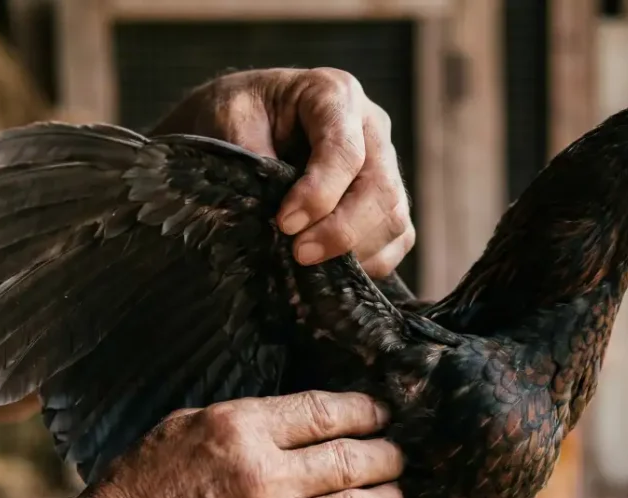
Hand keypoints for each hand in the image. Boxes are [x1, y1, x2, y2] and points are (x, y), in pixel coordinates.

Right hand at [71, 391, 402, 497]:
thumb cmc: (134, 493)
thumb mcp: (180, 429)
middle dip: (388, 456)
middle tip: (396, 458)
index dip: (366, 412)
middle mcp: (265, 476)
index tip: (381, 416)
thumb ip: (240, 421)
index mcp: (239, 429)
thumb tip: (297, 416)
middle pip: (355, 458)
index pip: (326, 412)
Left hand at [152, 67, 413, 278]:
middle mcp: (371, 128)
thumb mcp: (228, 118)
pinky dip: (372, 263)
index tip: (284, 223)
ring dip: (357, 252)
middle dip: (342, 231)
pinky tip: (333, 272)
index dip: (320, 194)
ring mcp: (385, 166)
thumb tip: (276, 213)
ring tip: (310, 267)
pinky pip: (398, 239)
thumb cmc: (233, 116)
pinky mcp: (387, 202)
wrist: (239, 123)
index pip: (345, 150)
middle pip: (381, 189)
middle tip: (298, 255)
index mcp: (334, 94)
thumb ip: (252, 156)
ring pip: (395, 218)